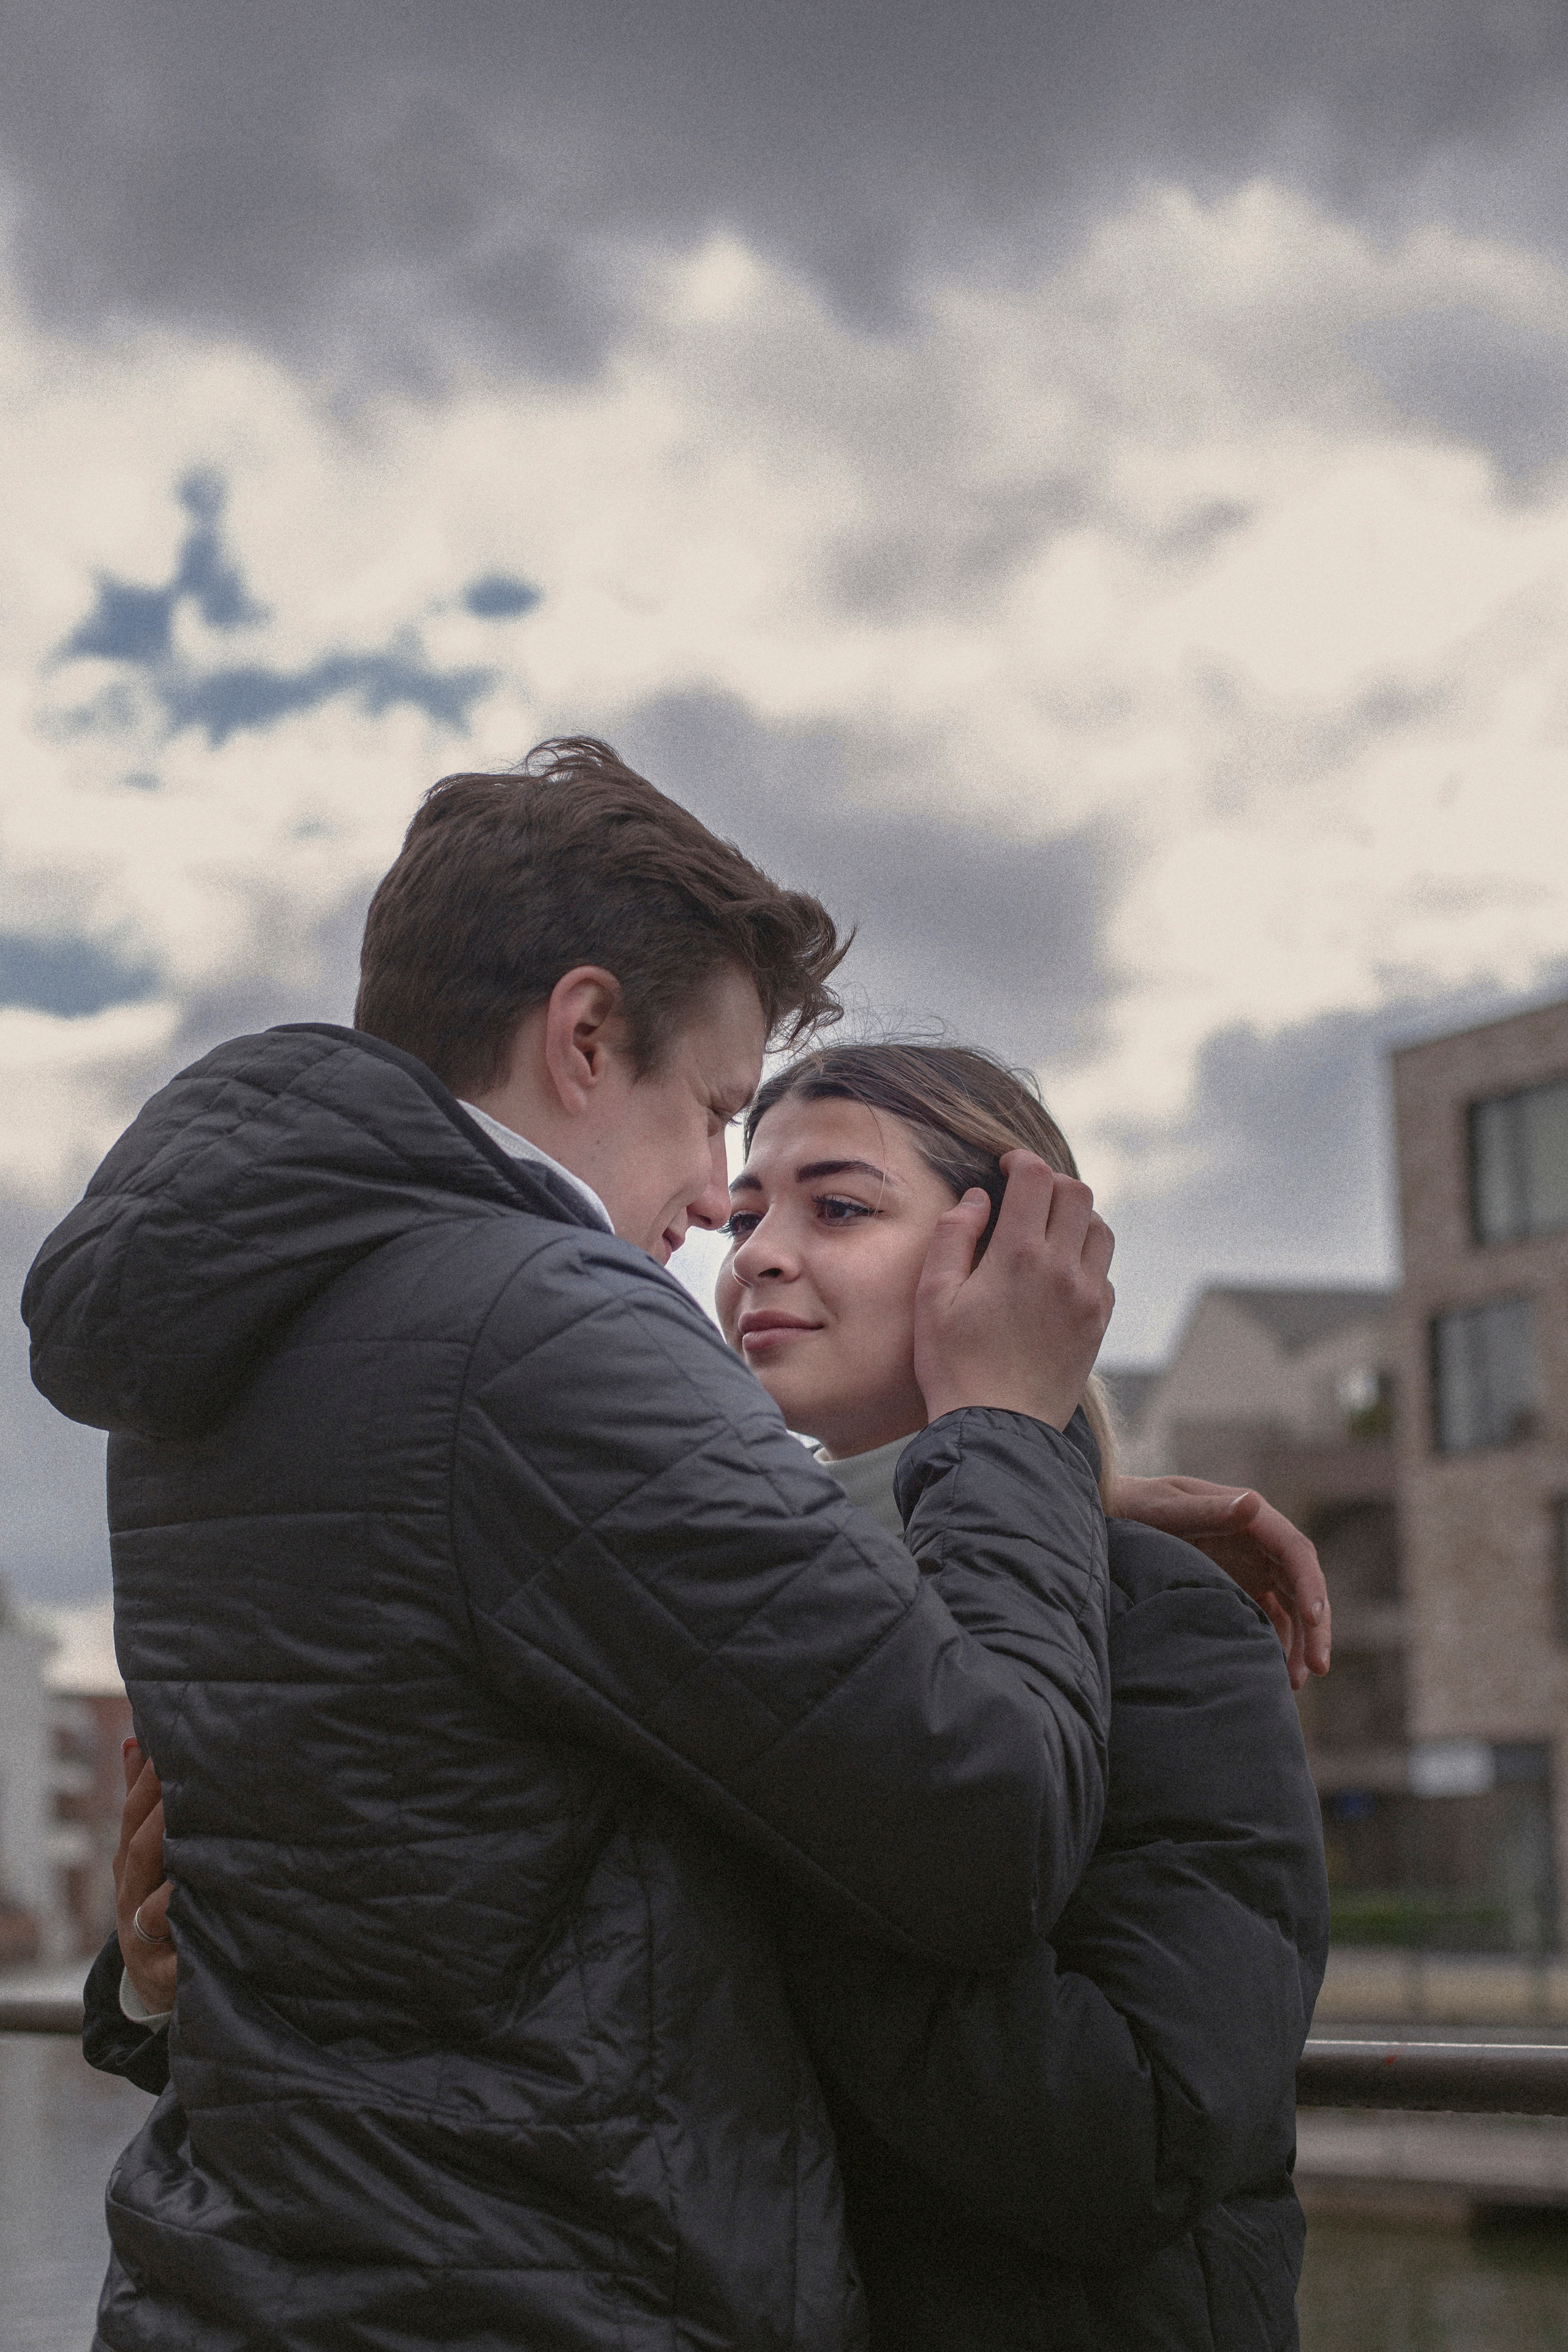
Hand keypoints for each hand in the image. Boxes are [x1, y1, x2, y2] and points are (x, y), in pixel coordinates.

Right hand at [113, 1738, 175, 2014]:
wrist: (157, 1981)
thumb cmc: (159, 1901)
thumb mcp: (147, 1855)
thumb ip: (142, 1802)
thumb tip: (136, 1743)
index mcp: (130, 1864)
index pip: (133, 1817)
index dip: (147, 1783)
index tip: (168, 1748)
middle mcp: (130, 1897)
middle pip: (140, 1851)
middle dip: (161, 1815)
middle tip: (186, 1781)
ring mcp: (142, 1936)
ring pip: (154, 1903)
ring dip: (175, 1875)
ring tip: (199, 1845)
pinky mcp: (165, 1972)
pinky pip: (179, 1951)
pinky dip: (191, 1934)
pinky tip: (214, 1913)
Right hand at [915, 1153, 1114, 1432]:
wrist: (997, 1431)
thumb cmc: (954, 1365)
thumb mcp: (933, 1296)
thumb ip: (955, 1235)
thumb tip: (980, 1197)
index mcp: (1018, 1255)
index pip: (1036, 1177)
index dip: (1020, 1159)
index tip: (1005, 1165)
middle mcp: (1062, 1269)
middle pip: (1077, 1193)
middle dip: (1049, 1182)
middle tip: (1024, 1195)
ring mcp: (1087, 1297)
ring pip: (1100, 1229)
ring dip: (1075, 1217)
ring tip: (1044, 1230)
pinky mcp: (1098, 1324)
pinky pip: (1104, 1271)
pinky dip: (1085, 1258)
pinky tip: (1057, 1273)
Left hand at [1106, 1474, 1331, 1689]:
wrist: (1105, 1519)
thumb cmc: (1130, 1508)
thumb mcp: (1162, 1509)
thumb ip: (1204, 1511)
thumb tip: (1252, 1503)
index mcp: (1246, 1515)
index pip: (1294, 1550)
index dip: (1310, 1584)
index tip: (1313, 1618)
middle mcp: (1255, 1539)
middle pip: (1302, 1582)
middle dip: (1315, 1625)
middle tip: (1319, 1667)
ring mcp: (1249, 1564)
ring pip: (1291, 1605)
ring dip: (1300, 1641)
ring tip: (1295, 1681)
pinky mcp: (1237, 1587)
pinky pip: (1269, 1617)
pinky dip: (1277, 1643)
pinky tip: (1276, 1672)